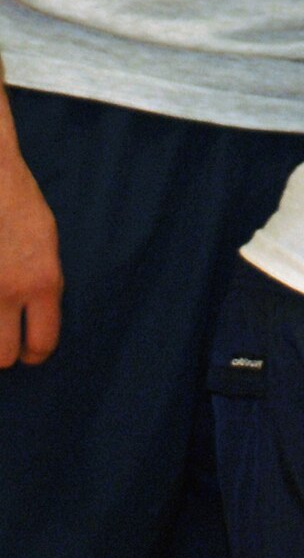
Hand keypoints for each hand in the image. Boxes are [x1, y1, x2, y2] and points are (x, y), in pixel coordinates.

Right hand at [0, 153, 61, 367]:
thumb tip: (35, 322)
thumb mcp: (45, 240)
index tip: (27, 349)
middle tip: (1, 336)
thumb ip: (41, 283)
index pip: (42, 343)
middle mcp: (8, 291)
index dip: (35, 351)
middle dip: (2, 351)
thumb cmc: (16, 200)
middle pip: (2, 357)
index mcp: (42, 280)